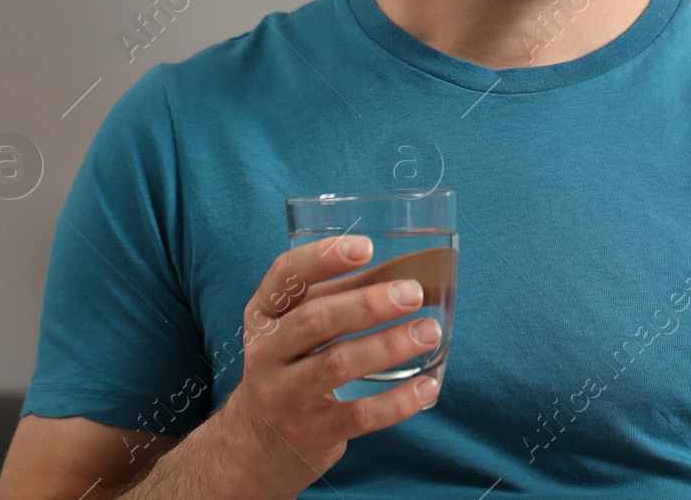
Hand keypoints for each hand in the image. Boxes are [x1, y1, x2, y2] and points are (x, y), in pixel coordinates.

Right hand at [216, 235, 446, 496]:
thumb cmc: (293, 365)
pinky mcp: (311, 432)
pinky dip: (397, 401)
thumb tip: (408, 271)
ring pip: (337, 365)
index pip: (285, 275)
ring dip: (389, 346)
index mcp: (264, 314)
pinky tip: (428, 386)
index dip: (322, 258)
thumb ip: (345, 295)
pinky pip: (358, 415)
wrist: (260, 443)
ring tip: (430, 331)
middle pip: (315, 320)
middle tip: (413, 293)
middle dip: (368, 304)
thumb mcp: (301, 326)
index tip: (366, 247)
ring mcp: (285, 396)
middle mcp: (266, 353)